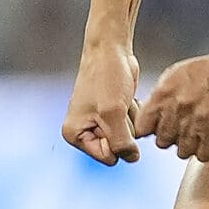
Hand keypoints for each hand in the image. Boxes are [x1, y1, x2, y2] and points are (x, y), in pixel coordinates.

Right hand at [63, 40, 142, 164]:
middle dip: (124, 128)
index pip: (108, 157)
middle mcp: (85, 131)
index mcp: (75, 135)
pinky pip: (131, 125)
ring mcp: (99, 123)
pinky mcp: (113, 114)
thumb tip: (132, 158)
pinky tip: (124, 97)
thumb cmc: (105, 77)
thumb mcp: (113, 114)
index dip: (118, 141)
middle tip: (116, 106)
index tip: (112, 119)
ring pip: (127, 137)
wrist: (110, 50)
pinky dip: (133, 113)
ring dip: (130, 119)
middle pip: (118, 148)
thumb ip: (121, 142)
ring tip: (119, 100)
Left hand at [135, 48, 208, 162]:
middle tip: (184, 128)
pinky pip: (204, 155)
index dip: (151, 130)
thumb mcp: (176, 74)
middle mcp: (179, 108)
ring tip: (199, 132)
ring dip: (190, 145)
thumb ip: (159, 96)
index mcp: (164, 93)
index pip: (143, 128)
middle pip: (162, 142)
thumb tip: (146, 114)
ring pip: (183, 151)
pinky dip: (208, 150)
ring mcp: (198, 121)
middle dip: (172, 138)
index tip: (158, 128)